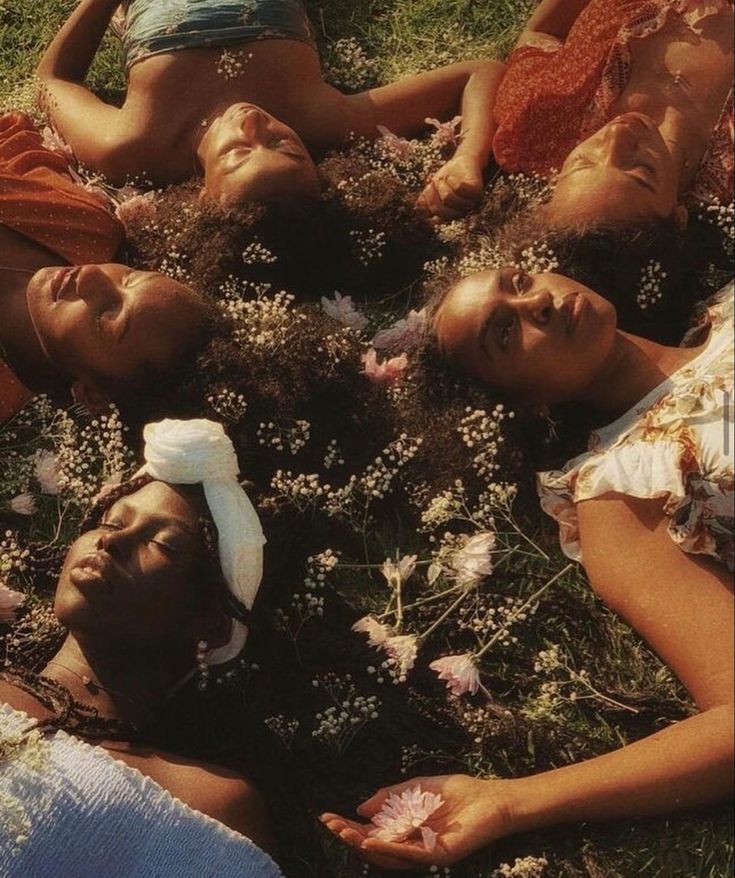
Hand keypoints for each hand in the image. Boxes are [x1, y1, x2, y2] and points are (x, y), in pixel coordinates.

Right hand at [321, 774, 513, 870]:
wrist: (490, 799)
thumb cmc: (455, 793)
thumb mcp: (415, 788)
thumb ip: (390, 797)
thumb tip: (360, 808)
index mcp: (405, 829)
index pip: (372, 832)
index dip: (349, 826)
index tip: (327, 816)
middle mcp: (411, 844)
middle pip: (375, 847)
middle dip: (350, 837)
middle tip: (331, 825)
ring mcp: (424, 852)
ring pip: (388, 856)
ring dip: (363, 845)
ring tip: (344, 833)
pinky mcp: (437, 855)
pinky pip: (409, 855)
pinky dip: (388, 849)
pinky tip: (371, 841)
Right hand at [416, 154, 483, 221]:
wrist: (463, 162)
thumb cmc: (447, 178)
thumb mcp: (432, 189)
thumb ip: (424, 200)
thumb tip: (418, 208)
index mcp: (449, 216)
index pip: (434, 220)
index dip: (428, 204)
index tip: (427, 189)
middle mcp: (459, 213)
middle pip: (440, 210)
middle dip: (433, 194)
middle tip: (434, 182)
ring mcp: (469, 204)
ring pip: (447, 198)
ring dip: (442, 185)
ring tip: (443, 178)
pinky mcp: (475, 192)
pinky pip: (458, 188)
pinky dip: (451, 180)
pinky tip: (451, 177)